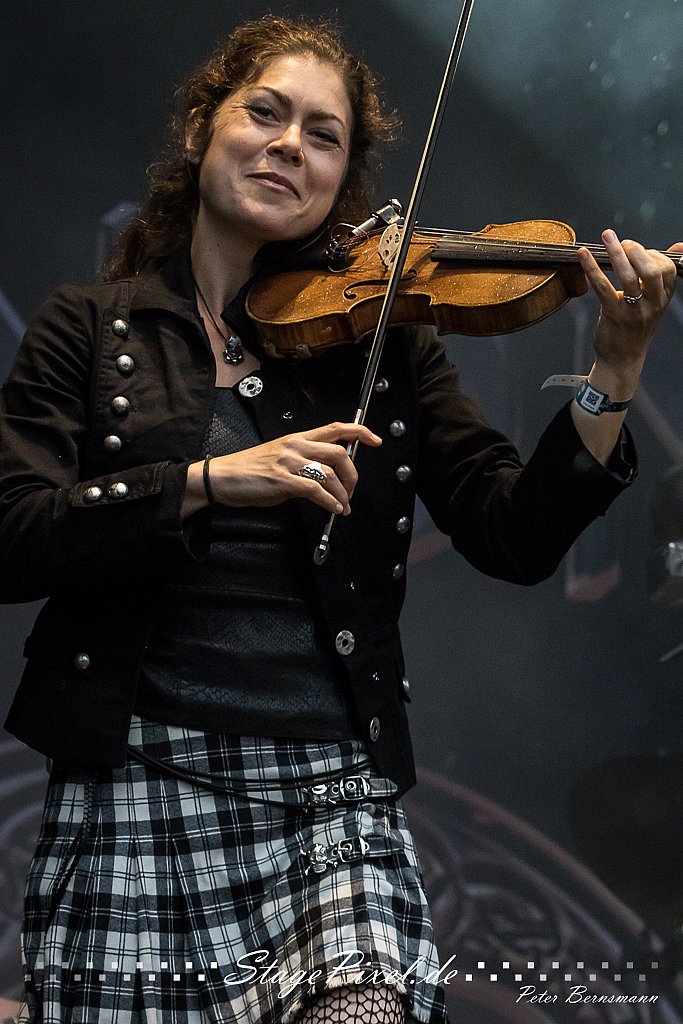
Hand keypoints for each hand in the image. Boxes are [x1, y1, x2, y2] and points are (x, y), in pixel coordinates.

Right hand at [182, 421, 381, 518]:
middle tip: (352, 490)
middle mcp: (296, 446)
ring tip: (343, 506)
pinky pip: (315, 490)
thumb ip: (304, 465)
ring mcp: (289, 462)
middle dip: (353, 474)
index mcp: (297, 438)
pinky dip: (329, 502)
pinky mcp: (282, 480)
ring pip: (330, 473)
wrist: (222, 478)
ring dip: (343, 494)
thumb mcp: (280, 460)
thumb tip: (325, 479)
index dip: (359, 432)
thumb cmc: (249, 471)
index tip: (375, 439)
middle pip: (339, 452)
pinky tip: (333, 509)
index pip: (335, 428)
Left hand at [577, 229, 676, 397]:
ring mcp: (633, 310)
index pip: (667, 268)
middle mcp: (652, 304)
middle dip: (637, 250)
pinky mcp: (613, 315)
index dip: (653, 253)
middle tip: (622, 242)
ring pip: (628, 276)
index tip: (637, 250)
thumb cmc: (635, 328)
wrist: (622, 360)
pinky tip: (584, 255)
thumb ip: (660, 275)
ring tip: (607, 237)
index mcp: (663, 298)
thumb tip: (678, 245)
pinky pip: (603, 287)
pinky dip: (592, 268)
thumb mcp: (653, 302)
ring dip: (616, 253)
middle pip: (652, 270)